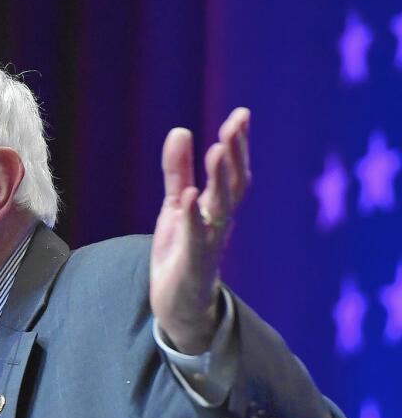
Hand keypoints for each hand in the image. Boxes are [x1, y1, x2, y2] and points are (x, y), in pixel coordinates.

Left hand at [151, 107, 250, 353]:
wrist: (177, 303)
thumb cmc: (180, 251)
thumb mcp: (175, 206)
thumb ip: (177, 171)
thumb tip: (181, 130)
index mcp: (217, 206)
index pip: (233, 171)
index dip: (238, 143)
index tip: (242, 113)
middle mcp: (219, 221)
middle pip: (234, 184)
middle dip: (236, 153)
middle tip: (236, 124)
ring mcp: (209, 241)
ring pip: (221, 207)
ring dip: (220, 178)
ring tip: (217, 149)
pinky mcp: (193, 261)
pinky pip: (195, 236)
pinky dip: (193, 215)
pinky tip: (189, 194)